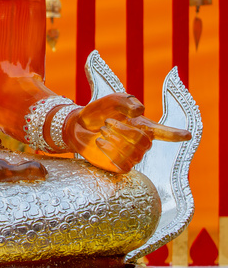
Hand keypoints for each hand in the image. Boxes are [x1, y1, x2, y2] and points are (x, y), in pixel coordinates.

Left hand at [64, 92, 190, 172]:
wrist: (79, 125)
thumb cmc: (99, 111)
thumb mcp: (113, 100)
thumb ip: (127, 102)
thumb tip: (140, 112)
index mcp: (144, 126)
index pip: (165, 133)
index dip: (176, 134)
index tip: (187, 135)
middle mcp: (141, 143)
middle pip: (144, 141)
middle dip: (123, 130)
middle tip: (107, 122)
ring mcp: (132, 156)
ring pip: (134, 153)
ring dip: (115, 139)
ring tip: (102, 130)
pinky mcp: (120, 166)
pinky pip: (124, 164)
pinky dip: (110, 151)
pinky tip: (100, 142)